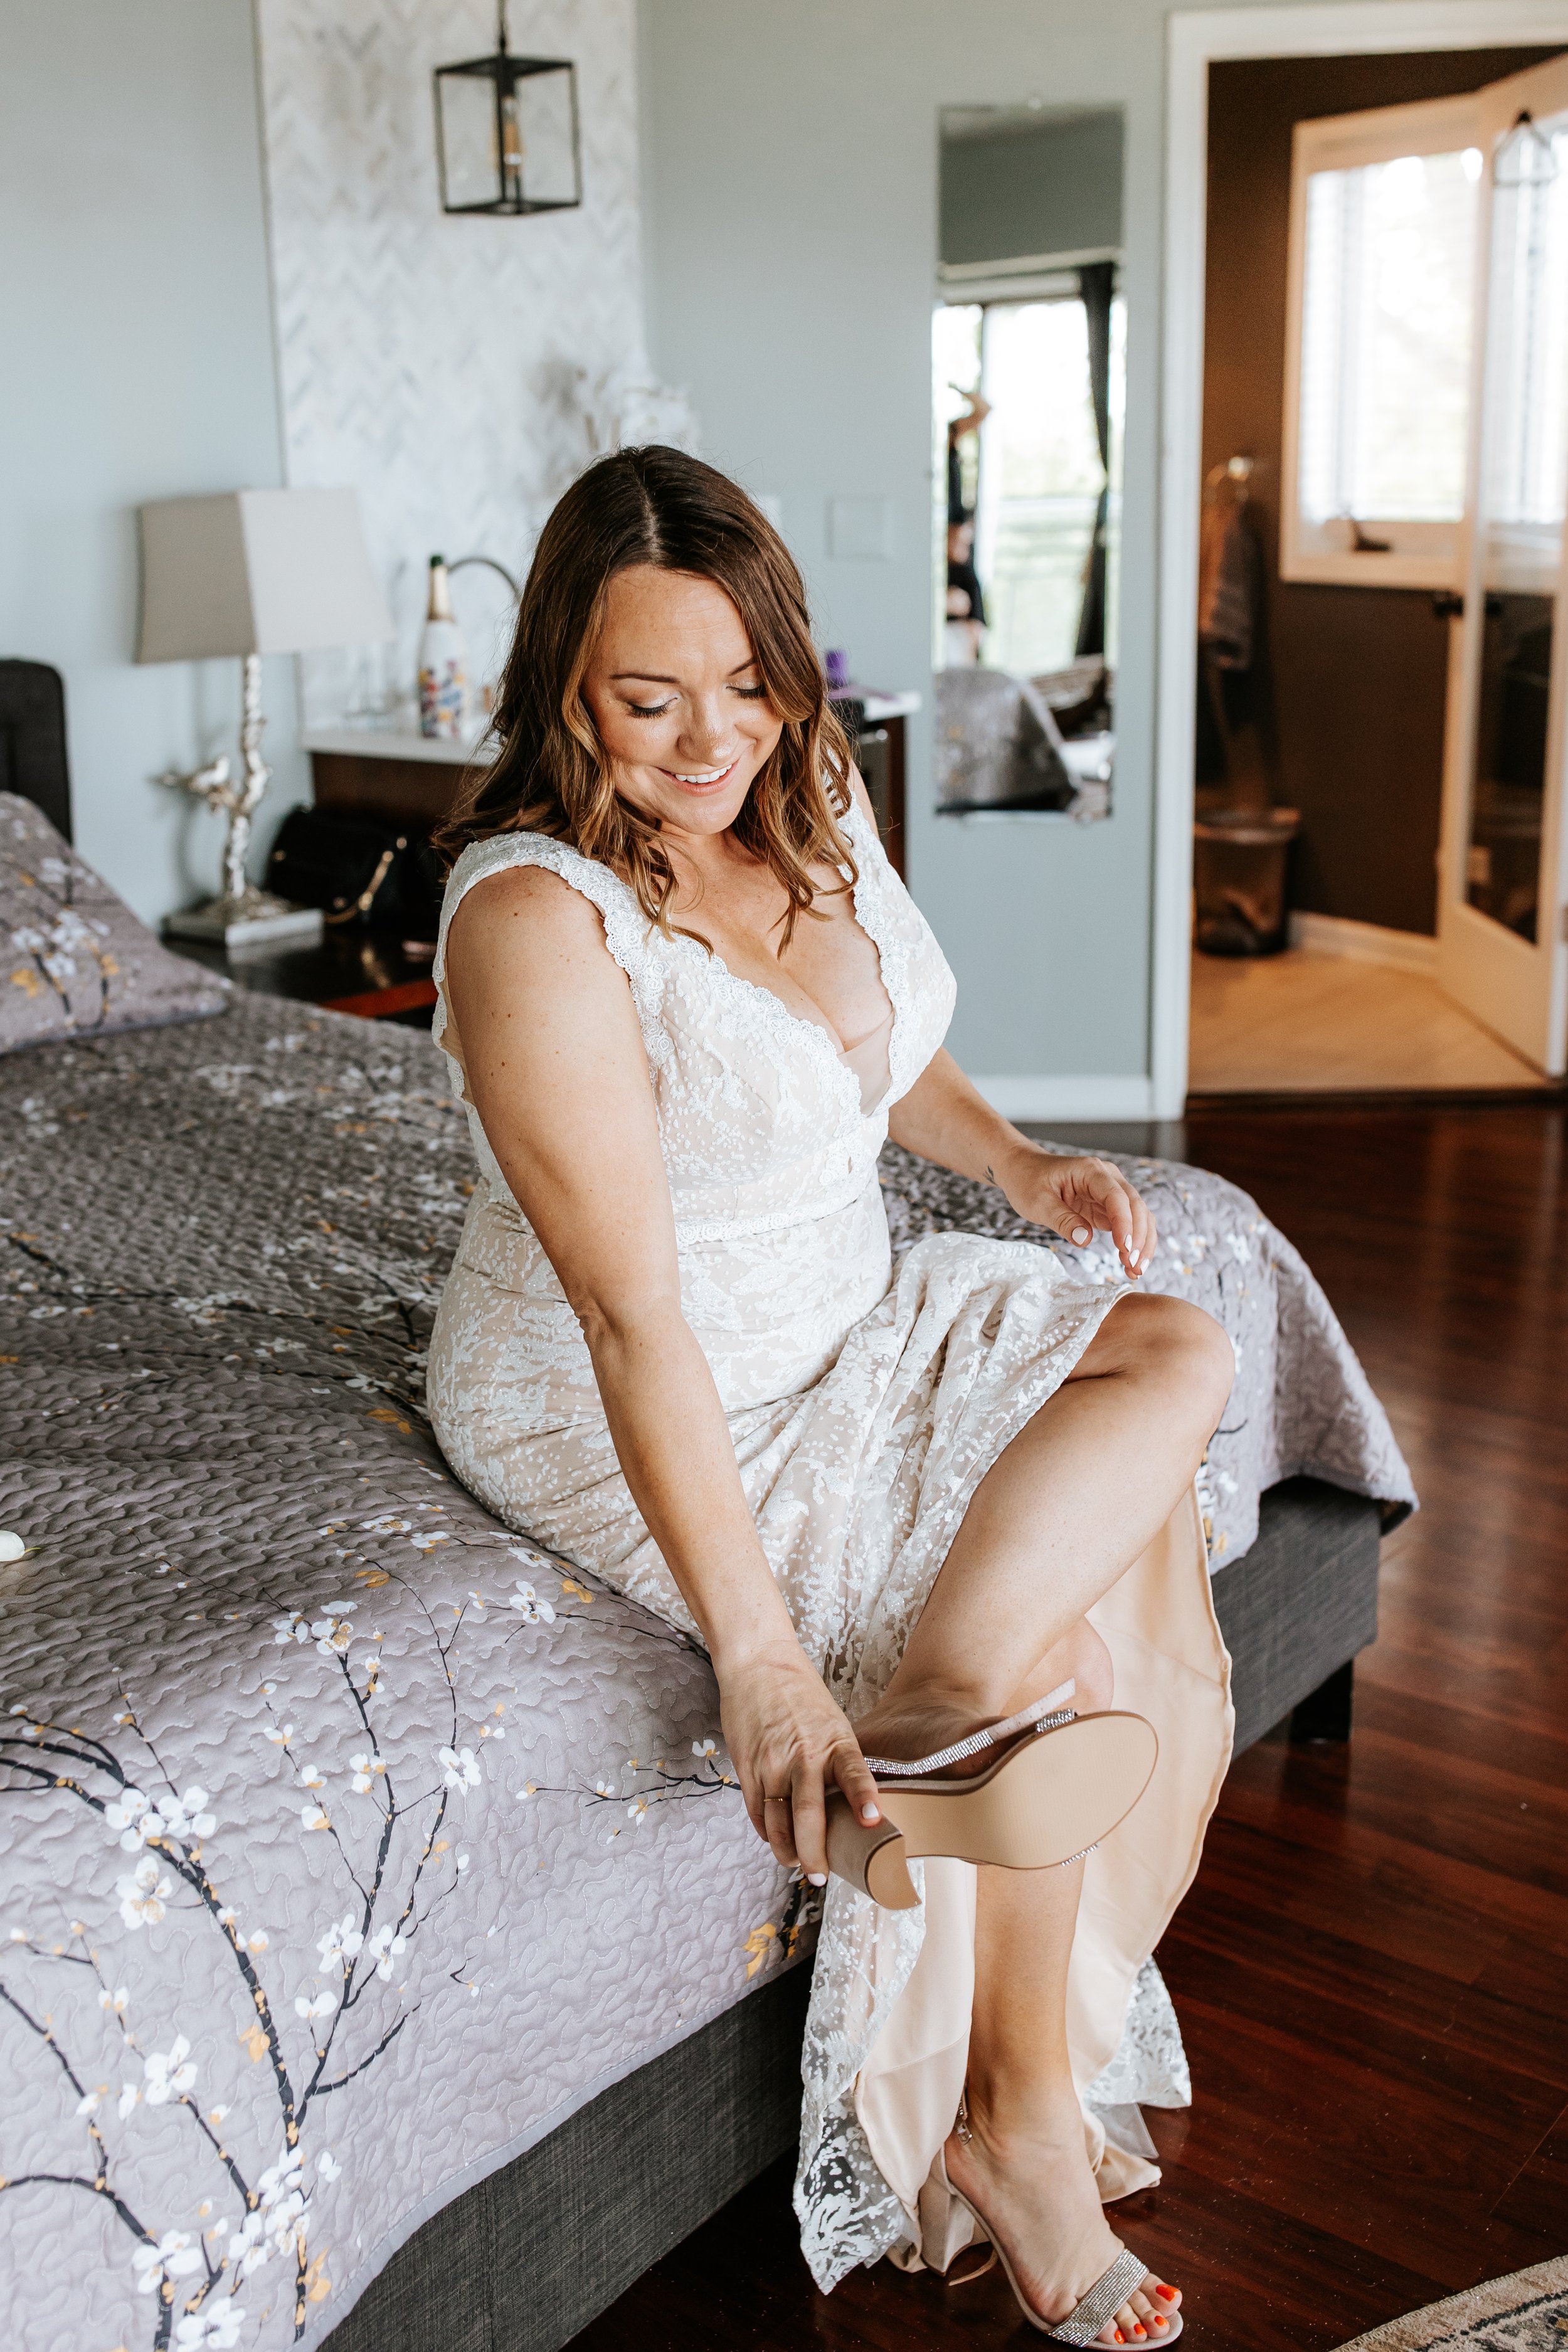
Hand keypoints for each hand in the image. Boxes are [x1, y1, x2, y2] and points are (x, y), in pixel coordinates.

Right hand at [716, 1642, 882, 1883]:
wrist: (759, 1664)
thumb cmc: (801, 1696)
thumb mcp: (833, 1723)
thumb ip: (840, 1762)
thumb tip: (850, 1807)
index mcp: (835, 1741)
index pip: (853, 1773)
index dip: (863, 1798)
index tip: (873, 1822)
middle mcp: (804, 1755)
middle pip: (808, 1814)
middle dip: (815, 1853)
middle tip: (820, 1877)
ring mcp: (772, 1763)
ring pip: (778, 1820)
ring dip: (786, 1849)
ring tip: (795, 1864)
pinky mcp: (748, 1766)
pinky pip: (756, 1810)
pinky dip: (767, 1831)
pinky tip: (775, 1840)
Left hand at [990, 1143, 1154, 1279]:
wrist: (1023, 1170)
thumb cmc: (1028, 1182)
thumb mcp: (1038, 1202)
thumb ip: (1062, 1220)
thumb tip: (1085, 1240)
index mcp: (1090, 1171)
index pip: (1116, 1196)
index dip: (1124, 1223)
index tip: (1125, 1248)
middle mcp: (1108, 1178)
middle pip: (1136, 1206)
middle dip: (1139, 1237)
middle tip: (1134, 1267)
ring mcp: (1111, 1192)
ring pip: (1139, 1216)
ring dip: (1142, 1243)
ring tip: (1136, 1271)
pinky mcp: (1108, 1207)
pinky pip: (1129, 1224)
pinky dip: (1134, 1244)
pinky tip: (1130, 1264)